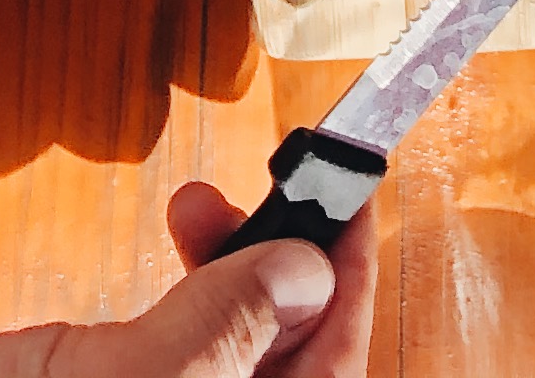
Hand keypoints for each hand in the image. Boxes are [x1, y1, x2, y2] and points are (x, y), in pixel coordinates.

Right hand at [0, 190, 380, 377]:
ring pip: (240, 335)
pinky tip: (178, 242)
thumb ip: (222, 328)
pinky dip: (193, 282)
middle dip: (287, 253)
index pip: (333, 353)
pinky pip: (189, 337)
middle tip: (274, 180)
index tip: (356, 182)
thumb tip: (307, 271)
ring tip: (197, 206)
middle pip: (293, 345)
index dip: (351, 266)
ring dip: (236, 257)